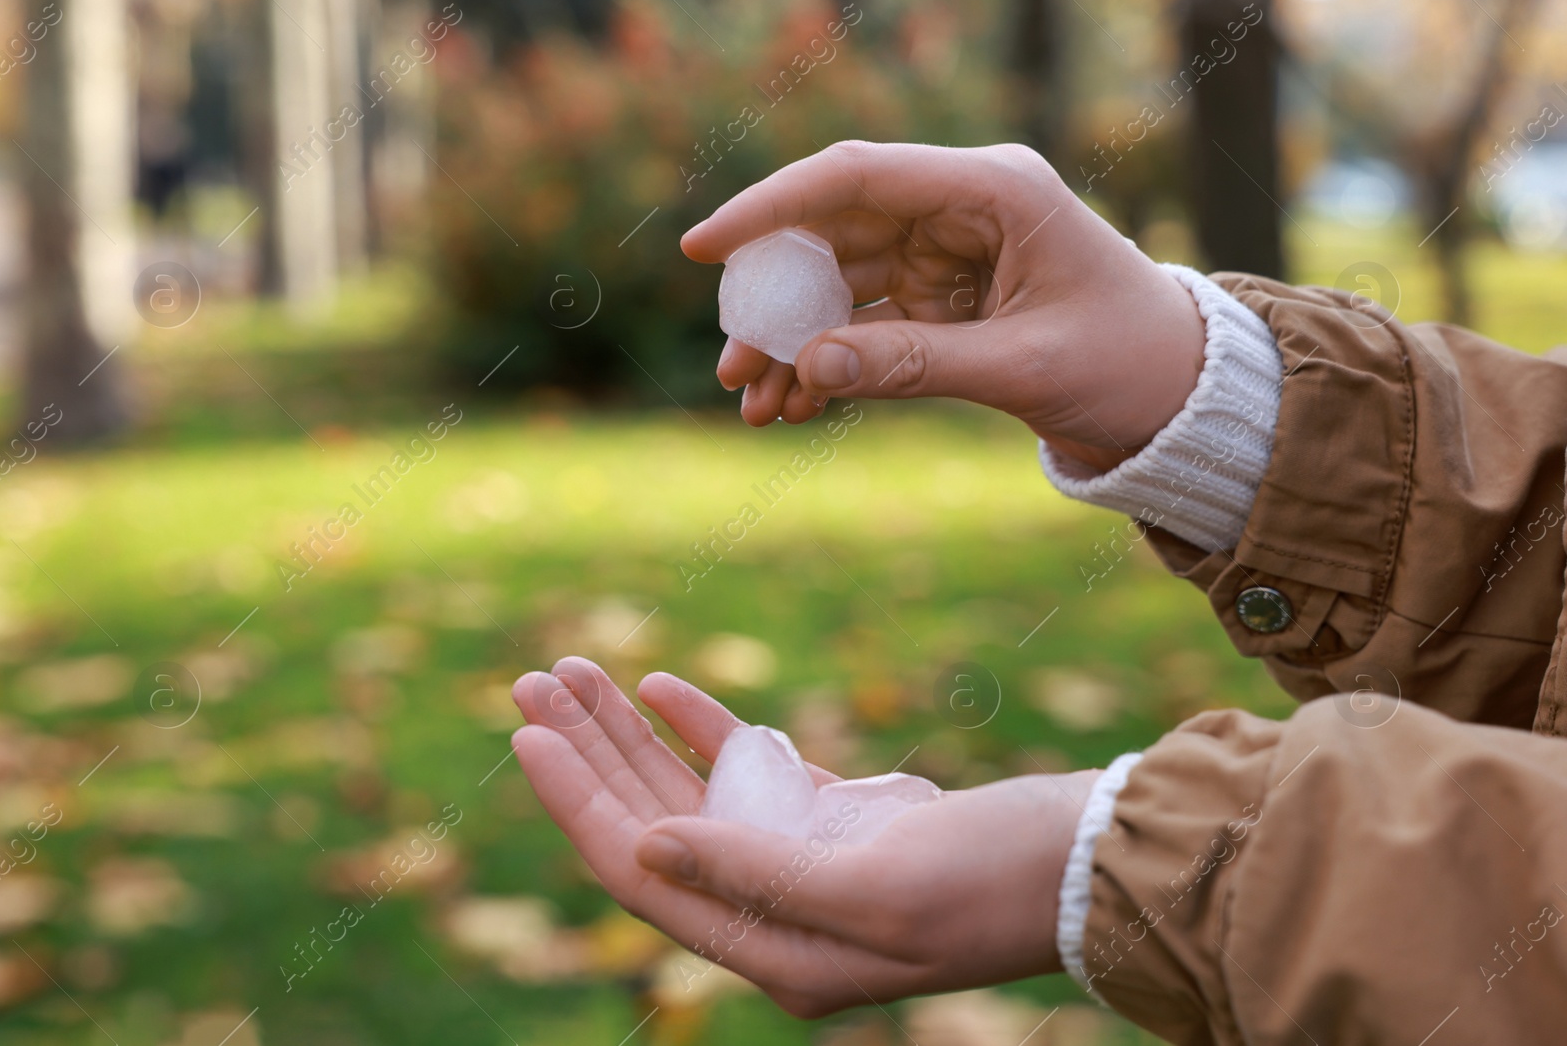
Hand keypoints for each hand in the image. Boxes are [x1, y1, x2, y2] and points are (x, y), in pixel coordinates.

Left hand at [511, 657, 1099, 1017]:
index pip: (642, 871)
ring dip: (630, 732)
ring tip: (574, 670)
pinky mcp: (836, 819)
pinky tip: (659, 685)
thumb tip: (648, 845)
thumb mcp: (876, 887)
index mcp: (774, 950)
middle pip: (652, 825)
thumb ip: (757, 874)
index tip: (526, 732)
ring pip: (690, 792)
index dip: (577, 802)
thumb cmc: (998, 881)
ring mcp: (803, 862)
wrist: (1094, 859)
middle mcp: (774, 912)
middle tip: (533, 680)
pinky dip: (702, 729)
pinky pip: (747, 772)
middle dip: (589, 753)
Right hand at [683, 141, 1205, 472]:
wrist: (1180, 402)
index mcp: (996, 189)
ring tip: (754, 404)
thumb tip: (807, 366)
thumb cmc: (1129, 365)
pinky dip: (829, 363)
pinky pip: (865, 324)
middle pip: (835, 234)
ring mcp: (948, 255)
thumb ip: (914, 364)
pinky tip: (796, 407)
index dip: (772, 207)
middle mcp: (963, 210)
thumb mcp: (1024, 367)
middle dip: (775, 301)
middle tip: (731, 364)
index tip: (705, 248)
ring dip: (794, 343)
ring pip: (840, 285)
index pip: (858, 177)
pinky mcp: (944, 301)